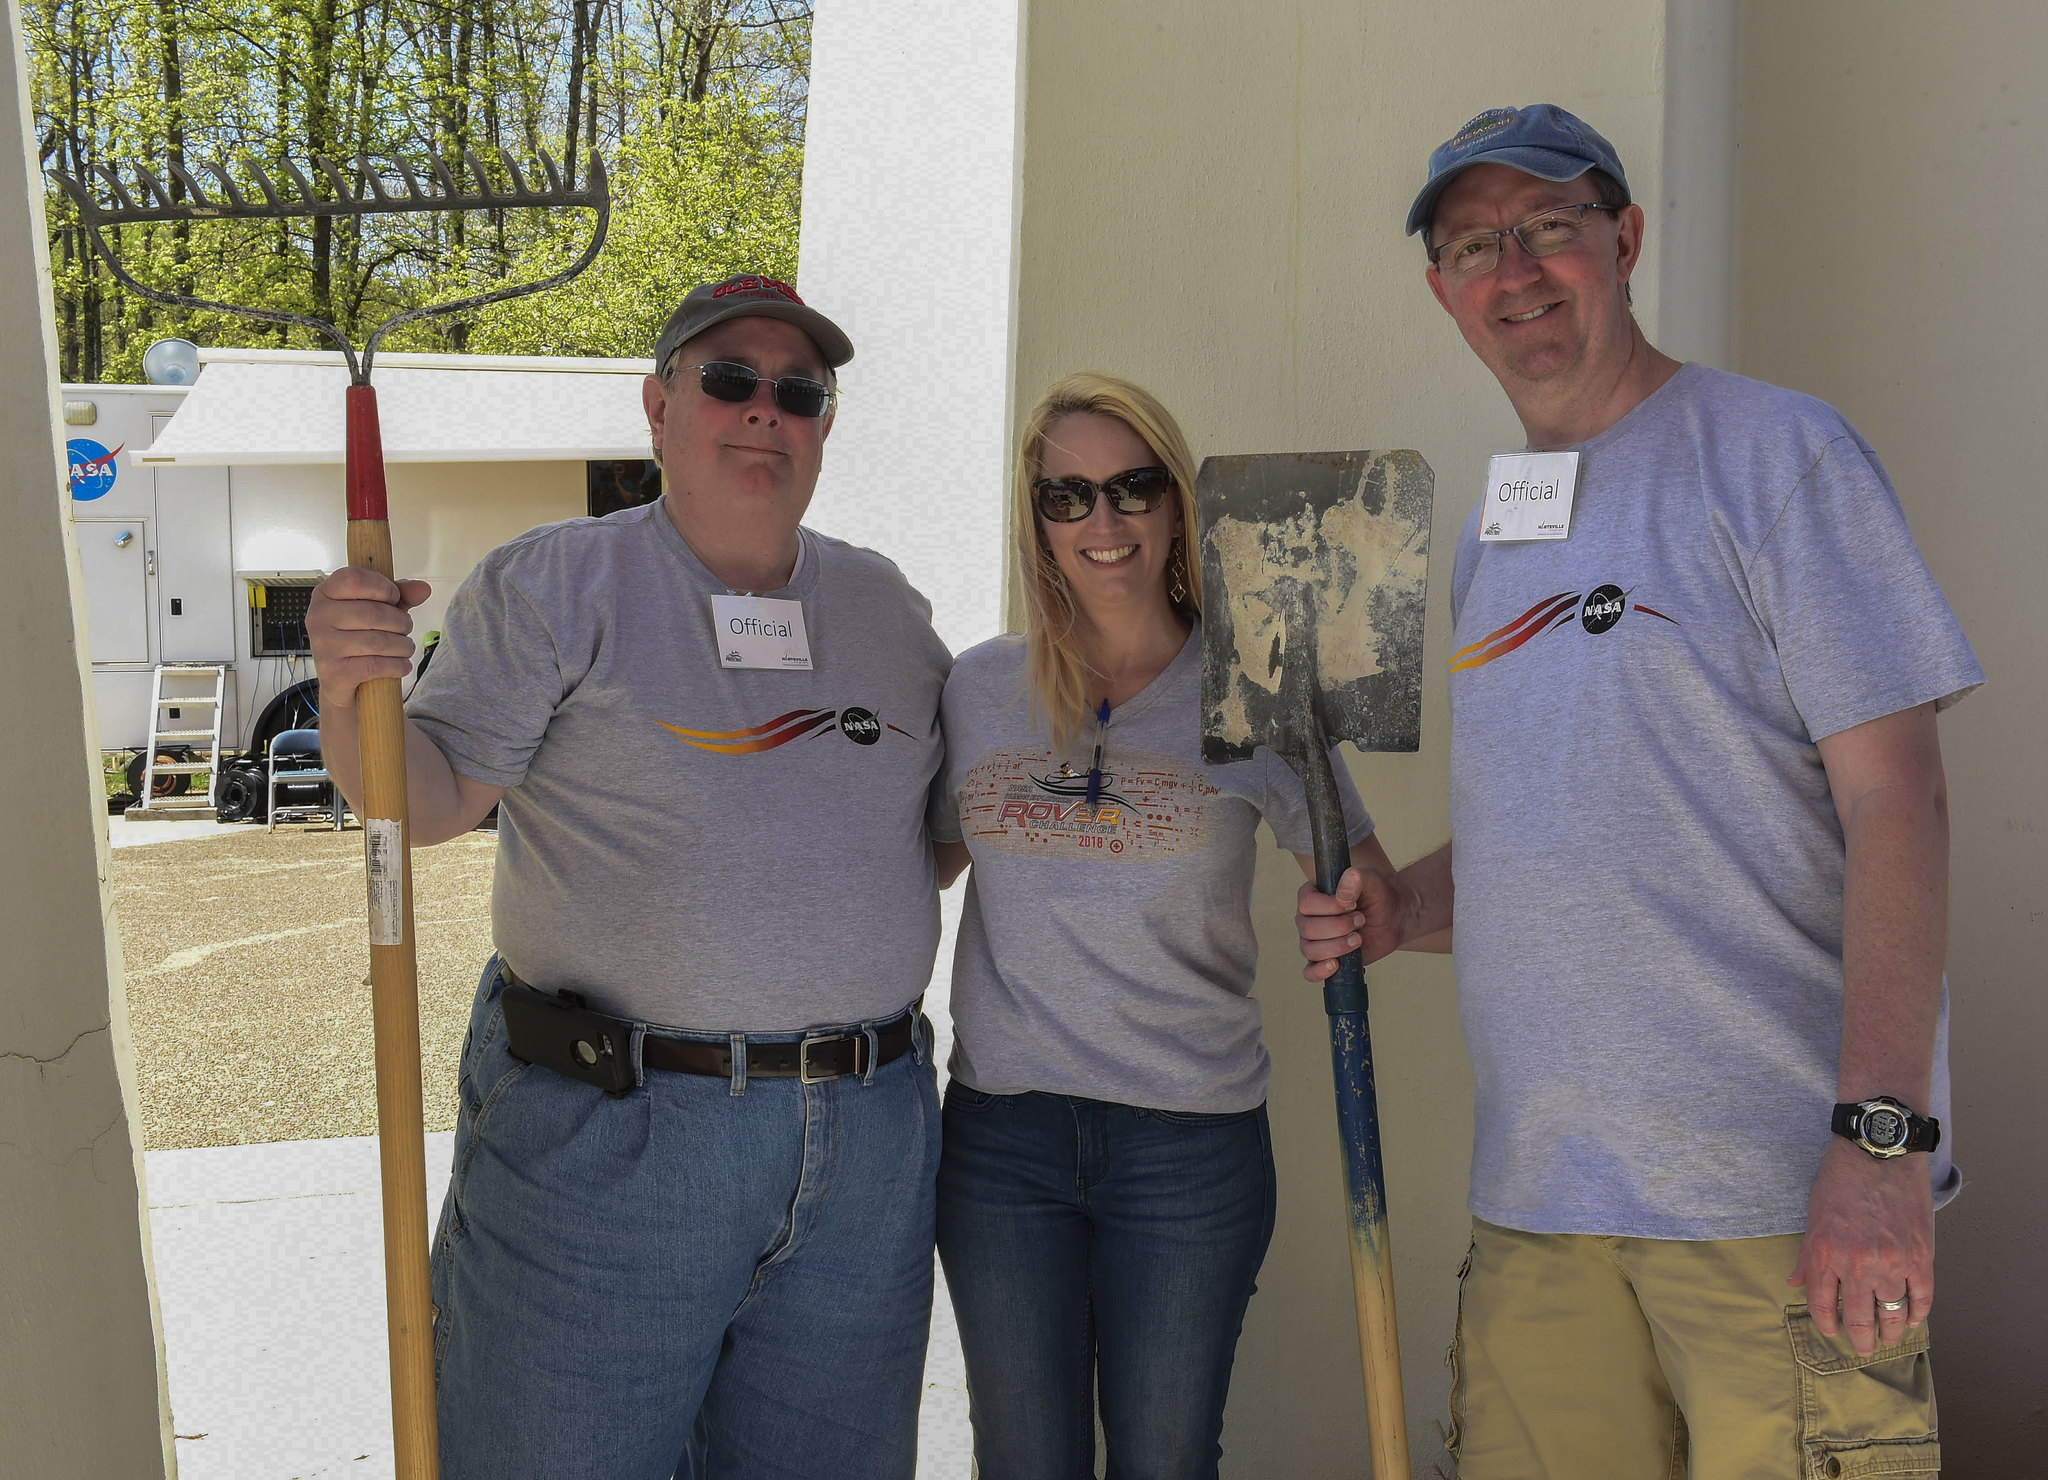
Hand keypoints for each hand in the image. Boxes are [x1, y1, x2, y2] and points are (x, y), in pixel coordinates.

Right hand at [307, 567, 430, 709]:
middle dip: (402, 622)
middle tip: (405, 629)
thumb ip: (401, 596)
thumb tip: (423, 589)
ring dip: (403, 646)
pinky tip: (401, 665)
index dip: (384, 587)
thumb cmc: (359, 637)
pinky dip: (398, 665)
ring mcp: (323, 645)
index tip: (395, 598)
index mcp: (325, 593)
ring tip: (405, 648)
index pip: (354, 579)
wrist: (341, 681)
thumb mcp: (379, 610)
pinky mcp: (333, 671)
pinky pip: (376, 665)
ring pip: (379, 641)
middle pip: (374, 613)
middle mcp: (318, 616)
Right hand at [1296, 866, 1404, 980]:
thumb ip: (1356, 878)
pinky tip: (1336, 964)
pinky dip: (1320, 971)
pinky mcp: (1325, 959)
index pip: (1307, 904)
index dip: (1330, 907)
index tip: (1352, 905)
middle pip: (1308, 929)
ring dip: (1337, 946)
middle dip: (1338, 927)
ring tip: (1358, 938)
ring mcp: (1314, 940)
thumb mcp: (1370, 879)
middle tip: (1360, 920)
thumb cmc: (1377, 895)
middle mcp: (1307, 918)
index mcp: (1312, 894)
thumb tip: (1342, 896)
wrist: (1393, 916)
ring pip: (1310, 950)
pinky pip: (1310, 972)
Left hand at [1788, 1137, 1934, 1354]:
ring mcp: (1892, 1262)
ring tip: (1887, 1339)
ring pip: (1892, 1315)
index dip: (1827, 1325)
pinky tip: (1910, 1320)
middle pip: (1859, 1318)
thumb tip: (1795, 1283)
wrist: (1879, 1153)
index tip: (1832, 1332)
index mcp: (1826, 1253)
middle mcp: (1857, 1264)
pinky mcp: (1920, 1257)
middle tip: (1863, 1348)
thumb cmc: (1841, 1180)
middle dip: (1860, 1339)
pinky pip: (1921, 1298)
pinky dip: (1916, 1314)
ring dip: (1890, 1333)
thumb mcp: (1814, 1216)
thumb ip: (1808, 1255)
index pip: (1823, 1305)